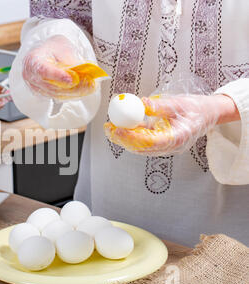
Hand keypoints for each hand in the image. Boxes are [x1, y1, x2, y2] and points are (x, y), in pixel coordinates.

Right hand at [22, 35, 95, 98]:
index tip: (72, 79)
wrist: (44, 51)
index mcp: (32, 59)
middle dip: (71, 87)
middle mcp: (30, 75)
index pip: (43, 70)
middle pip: (51, 85)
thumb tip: (80, 73)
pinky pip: (56, 96)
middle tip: (88, 84)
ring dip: (73, 92)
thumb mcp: (62, 47)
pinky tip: (81, 91)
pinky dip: (69, 94)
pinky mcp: (41, 92)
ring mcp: (34, 86)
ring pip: (55, 93)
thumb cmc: (52, 47)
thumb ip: (69, 60)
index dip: (58, 76)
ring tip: (89, 87)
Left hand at [104, 94, 237, 155]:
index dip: (134, 137)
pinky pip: (142, 142)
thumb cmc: (196, 107)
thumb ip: (161, 106)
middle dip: (123, 139)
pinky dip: (130, 135)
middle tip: (108, 128)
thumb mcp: (180, 102)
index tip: (120, 129)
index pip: (152, 142)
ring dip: (123, 138)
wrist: (208, 114)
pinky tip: (119, 126)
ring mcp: (165, 146)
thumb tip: (142, 103)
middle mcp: (170, 146)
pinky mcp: (160, 143)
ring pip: (140, 147)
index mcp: (178, 137)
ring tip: (109, 127)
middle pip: (142, 148)